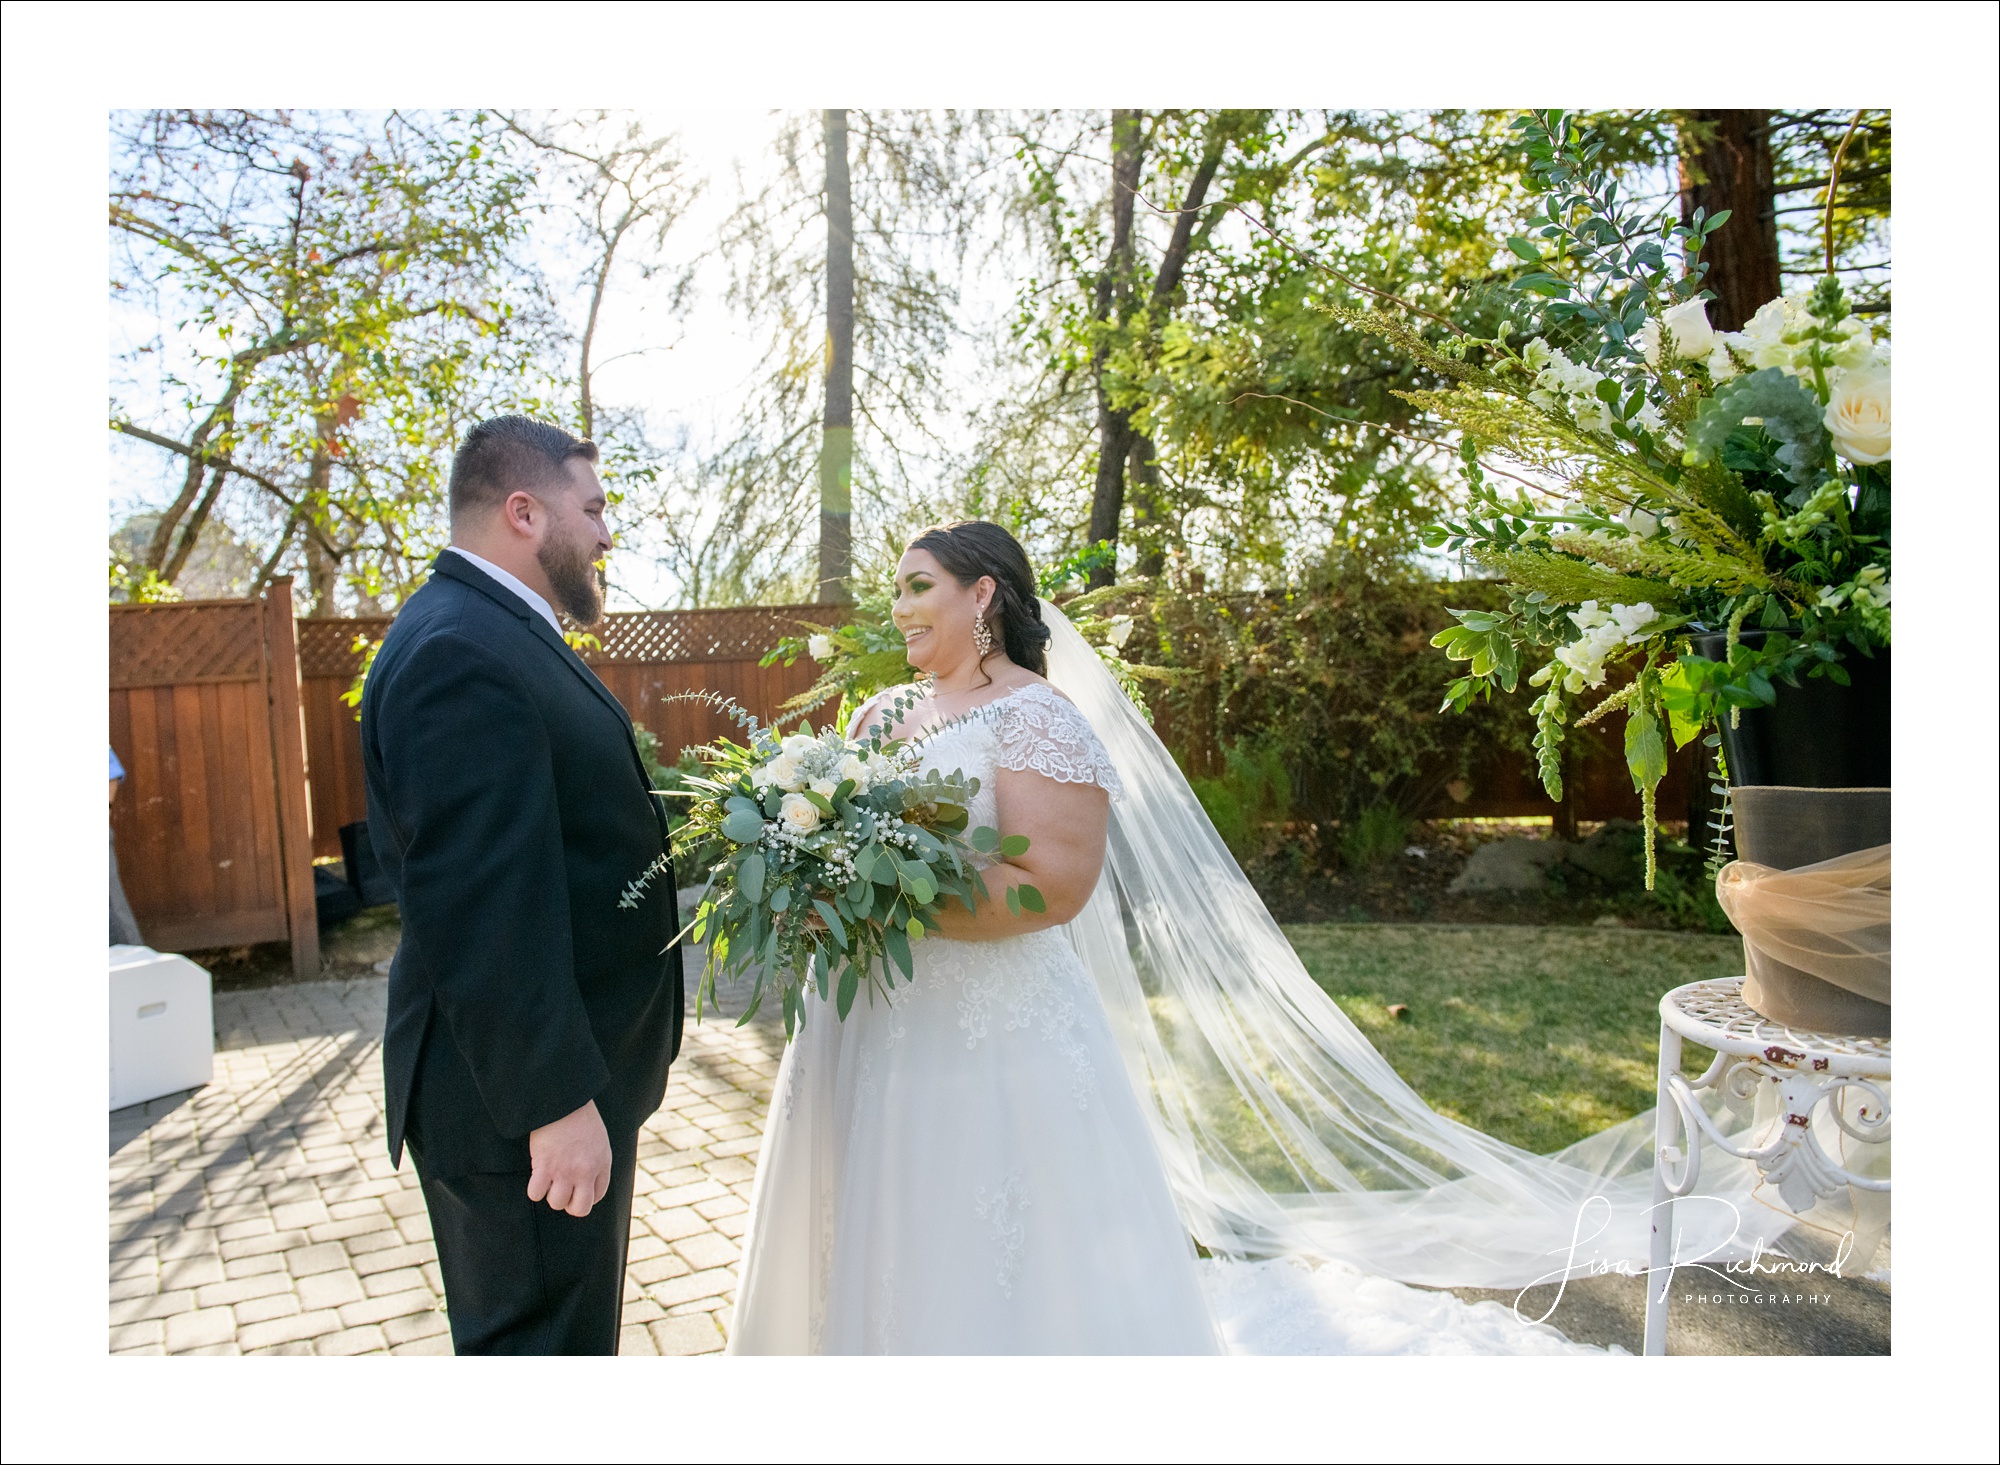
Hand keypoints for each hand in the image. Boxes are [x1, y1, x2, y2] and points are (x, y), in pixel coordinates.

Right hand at [526, 1099, 611, 1217]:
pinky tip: (536, 1178)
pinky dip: (534, 1190)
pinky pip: (536, 1194)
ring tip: (548, 1180)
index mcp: (602, 1163)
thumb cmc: (579, 1116)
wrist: (563, 1101)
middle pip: (580, 1209)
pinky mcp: (544, 1166)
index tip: (577, 1192)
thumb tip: (587, 1180)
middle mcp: (586, 1171)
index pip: (598, 1196)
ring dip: (550, 1195)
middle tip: (562, 1191)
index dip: (585, 1197)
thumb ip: (596, 1161)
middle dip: (569, 1204)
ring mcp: (565, 1171)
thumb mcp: (599, 1139)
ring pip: (556, 1203)